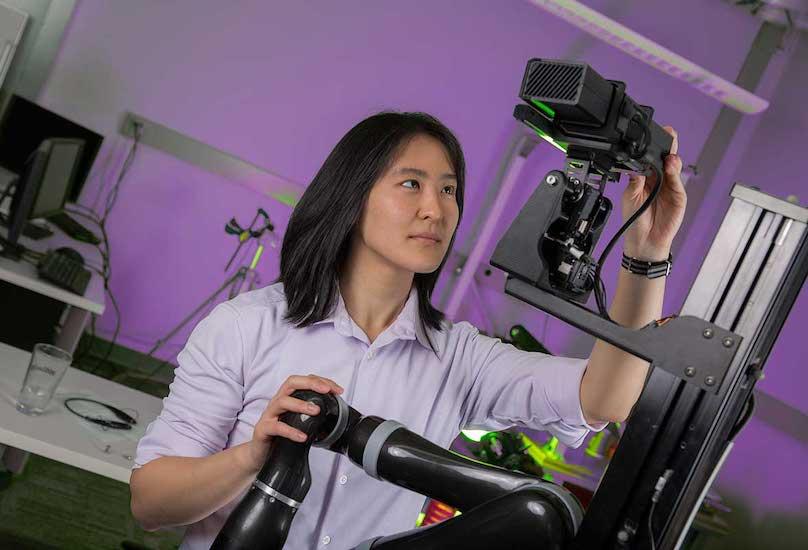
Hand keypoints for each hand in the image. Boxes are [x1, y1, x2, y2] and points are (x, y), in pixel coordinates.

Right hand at [240, 374, 343, 473]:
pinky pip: (277, 427)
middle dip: (311, 384)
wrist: (259, 453)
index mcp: (287, 397)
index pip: (303, 381)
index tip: (337, 389)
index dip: (320, 381)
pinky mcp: (263, 429)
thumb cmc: (280, 435)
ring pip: (282, 401)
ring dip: (301, 404)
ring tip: (316, 411)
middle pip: (291, 383)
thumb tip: (336, 414)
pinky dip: (291, 431)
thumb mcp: (297, 421)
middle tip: (326, 390)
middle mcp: (277, 402)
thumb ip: (311, 415)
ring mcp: (269, 415)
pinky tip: (302, 436)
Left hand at [621, 126, 686, 259]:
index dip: (654, 147)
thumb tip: (637, 165)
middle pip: (666, 158)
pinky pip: (677, 182)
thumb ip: (635, 181)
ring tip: (669, 153)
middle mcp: (660, 180)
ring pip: (674, 167)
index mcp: (646, 178)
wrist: (644, 241)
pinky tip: (671, 165)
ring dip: (672, 157)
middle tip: (669, 133)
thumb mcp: (630, 197)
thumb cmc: (635, 220)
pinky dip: (675, 173)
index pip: (652, 158)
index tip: (654, 135)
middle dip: (669, 145)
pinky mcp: (679, 196)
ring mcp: (670, 187)